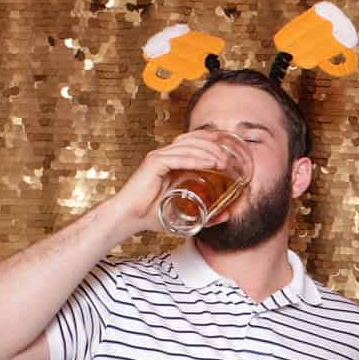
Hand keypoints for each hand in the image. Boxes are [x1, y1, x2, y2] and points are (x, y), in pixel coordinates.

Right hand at [105, 130, 247, 236]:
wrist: (129, 219)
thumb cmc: (152, 215)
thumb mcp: (184, 213)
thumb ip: (206, 214)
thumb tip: (227, 215)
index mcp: (171, 161)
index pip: (193, 143)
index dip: (211, 142)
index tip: (229, 149)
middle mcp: (164, 155)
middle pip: (193, 141)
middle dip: (213, 146)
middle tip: (230, 157)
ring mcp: (158, 157)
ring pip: (187, 147)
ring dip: (208, 152)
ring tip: (223, 161)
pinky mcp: (153, 163)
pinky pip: (178, 158)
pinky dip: (195, 159)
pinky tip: (209, 164)